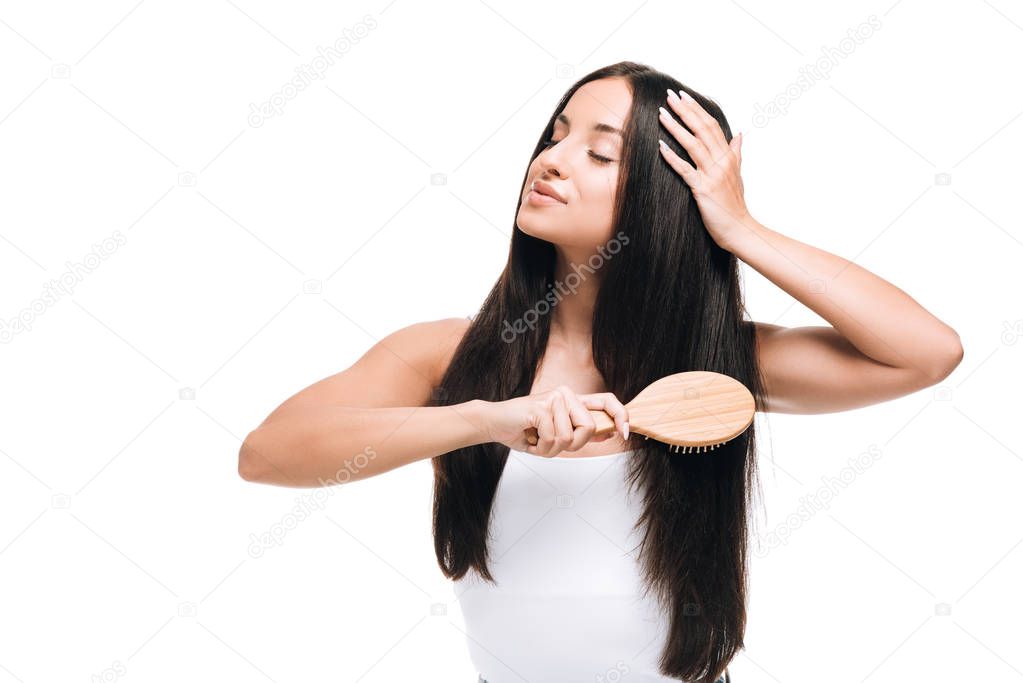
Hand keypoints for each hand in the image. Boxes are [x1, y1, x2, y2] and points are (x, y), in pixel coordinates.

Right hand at [480, 386, 629, 457]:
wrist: (494, 423)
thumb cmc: (524, 430)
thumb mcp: (557, 435)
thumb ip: (579, 433)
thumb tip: (608, 434)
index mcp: (572, 399)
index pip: (606, 401)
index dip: (620, 416)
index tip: (625, 433)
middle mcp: (565, 394)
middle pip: (590, 427)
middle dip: (574, 445)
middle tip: (552, 443)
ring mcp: (553, 398)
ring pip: (568, 437)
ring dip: (550, 448)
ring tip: (536, 439)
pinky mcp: (541, 406)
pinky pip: (552, 438)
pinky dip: (540, 447)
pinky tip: (530, 437)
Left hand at [658, 87, 750, 250]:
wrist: (739, 229)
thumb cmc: (735, 204)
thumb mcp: (738, 174)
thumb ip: (737, 153)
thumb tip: (740, 134)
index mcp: (728, 156)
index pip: (712, 125)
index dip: (697, 109)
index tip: (684, 96)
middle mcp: (722, 162)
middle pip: (702, 129)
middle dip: (685, 111)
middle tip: (669, 96)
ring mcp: (713, 175)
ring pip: (693, 145)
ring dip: (676, 128)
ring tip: (661, 114)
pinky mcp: (703, 189)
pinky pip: (686, 170)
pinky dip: (672, 157)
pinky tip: (660, 146)